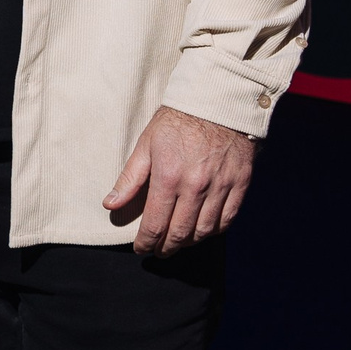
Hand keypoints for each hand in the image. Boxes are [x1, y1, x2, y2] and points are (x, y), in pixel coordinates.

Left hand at [103, 106, 254, 253]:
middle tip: (159, 250)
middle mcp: (195, 186)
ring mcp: (220, 186)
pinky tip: (203, 229)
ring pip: (204, 231)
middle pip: (180, 234)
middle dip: (166, 248)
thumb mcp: (146, 144)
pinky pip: (228, 219)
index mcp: (168, 177)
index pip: (155, 224)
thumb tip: (110, 205)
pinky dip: (214, 230)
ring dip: (189, 242)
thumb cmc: (178, 120)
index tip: (141, 248)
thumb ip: (129, 178)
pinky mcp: (240, 183)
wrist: (218, 99)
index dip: (146, 243)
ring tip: (179, 241)